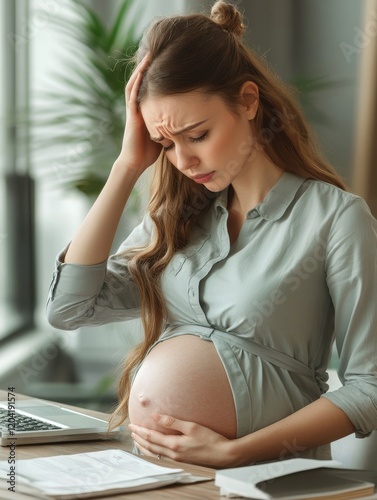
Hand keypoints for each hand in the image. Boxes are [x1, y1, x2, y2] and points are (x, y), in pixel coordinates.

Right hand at [117, 53, 160, 171]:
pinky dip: (137, 81)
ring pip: (136, 84)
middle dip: (148, 66)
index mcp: (147, 110)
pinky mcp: (132, 115)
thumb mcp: (164, 134)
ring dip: (142, 69)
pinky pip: (133, 94)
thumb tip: (189, 122)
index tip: (168, 62)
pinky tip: (142, 70)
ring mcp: (134, 110)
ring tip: (149, 54)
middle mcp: (139, 107)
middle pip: (142, 81)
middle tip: (157, 50)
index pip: (152, 88)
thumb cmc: (149, 152)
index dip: (157, 75)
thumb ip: (171, 124)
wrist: (135, 163)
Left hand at [128, 414, 238, 467]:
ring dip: (144, 446)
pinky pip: (161, 457)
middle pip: (150, 446)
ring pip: (154, 454)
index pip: (151, 437)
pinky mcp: (181, 461)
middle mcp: (173, 454)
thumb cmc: (210, 440)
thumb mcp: (191, 426)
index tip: (132, 425)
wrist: (224, 455)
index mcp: (174, 445)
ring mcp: (176, 459)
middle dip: (139, 438)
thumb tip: (156, 417)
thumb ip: (172, 422)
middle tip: (131, 431)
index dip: (140, 431)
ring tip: (137, 440)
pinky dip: (152, 452)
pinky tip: (153, 449)